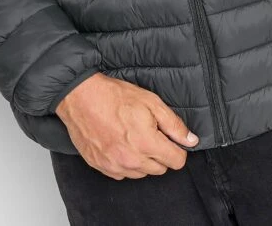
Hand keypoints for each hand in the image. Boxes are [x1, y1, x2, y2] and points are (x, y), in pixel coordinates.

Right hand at [55, 72, 198, 178]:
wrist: (81, 98)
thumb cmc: (114, 96)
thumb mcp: (151, 102)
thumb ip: (174, 124)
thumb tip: (191, 140)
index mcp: (146, 144)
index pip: (176, 161)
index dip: (177, 148)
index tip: (170, 138)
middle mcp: (131, 160)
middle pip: (160, 169)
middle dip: (160, 152)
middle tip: (149, 132)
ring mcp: (115, 166)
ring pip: (141, 173)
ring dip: (143, 159)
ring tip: (132, 136)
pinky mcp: (102, 167)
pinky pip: (123, 174)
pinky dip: (126, 162)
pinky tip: (120, 143)